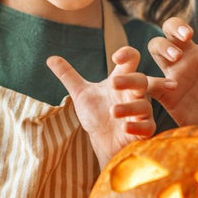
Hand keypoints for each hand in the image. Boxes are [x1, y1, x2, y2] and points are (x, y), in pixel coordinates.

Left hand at [47, 46, 154, 167]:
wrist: (103, 142)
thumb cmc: (97, 115)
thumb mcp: (81, 94)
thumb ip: (68, 75)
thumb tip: (50, 58)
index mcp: (123, 80)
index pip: (131, 60)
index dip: (127, 54)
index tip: (115, 57)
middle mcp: (134, 94)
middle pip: (141, 80)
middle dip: (129, 80)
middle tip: (113, 83)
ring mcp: (141, 112)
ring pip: (143, 105)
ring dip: (129, 108)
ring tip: (112, 112)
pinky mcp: (144, 130)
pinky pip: (147, 126)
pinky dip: (137, 126)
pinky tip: (125, 127)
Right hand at [147, 9, 197, 128]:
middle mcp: (192, 58)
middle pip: (172, 28)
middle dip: (176, 26)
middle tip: (187, 35)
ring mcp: (177, 74)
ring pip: (156, 46)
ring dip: (162, 46)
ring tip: (177, 57)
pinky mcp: (167, 94)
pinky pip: (151, 82)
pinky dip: (155, 80)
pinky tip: (172, 86)